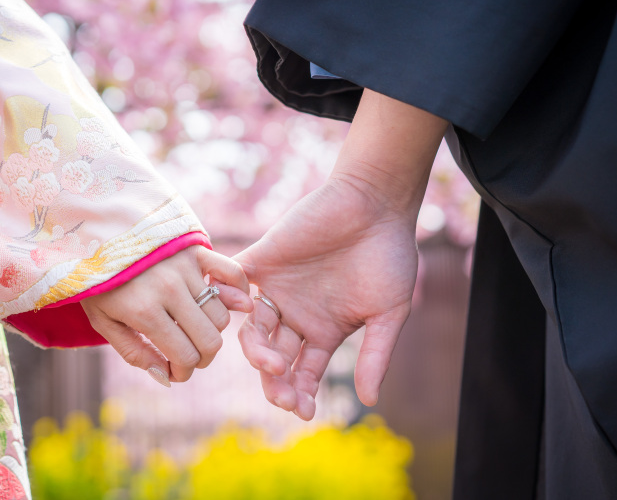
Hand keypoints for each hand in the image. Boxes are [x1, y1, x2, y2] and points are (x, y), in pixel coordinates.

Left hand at [81, 245, 252, 384]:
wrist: (99, 235)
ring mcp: (186, 268)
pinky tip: (229, 304)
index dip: (183, 372)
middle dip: (202, 359)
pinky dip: (238, 292)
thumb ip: (135, 353)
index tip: (175, 371)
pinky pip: (233, 274)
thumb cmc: (100, 284)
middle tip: (188, 357)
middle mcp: (169, 289)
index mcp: (144, 311)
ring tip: (193, 329)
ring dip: (212, 331)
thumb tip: (167, 377)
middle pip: (211, 341)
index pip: (185, 356)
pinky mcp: (196, 251)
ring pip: (222, 316)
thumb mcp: (105, 323)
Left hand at [236, 176, 420, 419]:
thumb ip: (376, 354)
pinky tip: (240, 310)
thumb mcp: (388, 312)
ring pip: (253, 328)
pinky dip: (227, 294)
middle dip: (275, 380)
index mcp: (323, 332)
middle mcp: (294, 315)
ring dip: (256, 349)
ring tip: (269, 362)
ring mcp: (275, 288)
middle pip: (275, 356)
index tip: (303, 411)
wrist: (376, 204)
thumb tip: (369, 400)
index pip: (304, 372)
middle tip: (280, 395)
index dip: (301, 393)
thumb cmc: (388, 257)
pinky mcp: (261, 259)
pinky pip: (233, 280)